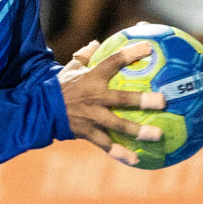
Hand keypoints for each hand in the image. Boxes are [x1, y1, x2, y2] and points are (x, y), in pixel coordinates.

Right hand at [58, 39, 165, 165]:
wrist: (39, 110)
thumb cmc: (59, 87)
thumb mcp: (69, 69)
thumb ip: (84, 56)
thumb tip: (96, 43)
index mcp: (92, 78)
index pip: (113, 61)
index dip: (130, 54)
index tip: (149, 48)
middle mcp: (94, 97)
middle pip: (121, 98)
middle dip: (142, 100)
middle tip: (163, 101)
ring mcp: (92, 116)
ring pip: (117, 124)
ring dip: (137, 130)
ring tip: (158, 135)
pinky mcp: (87, 132)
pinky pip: (106, 144)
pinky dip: (119, 153)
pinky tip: (136, 160)